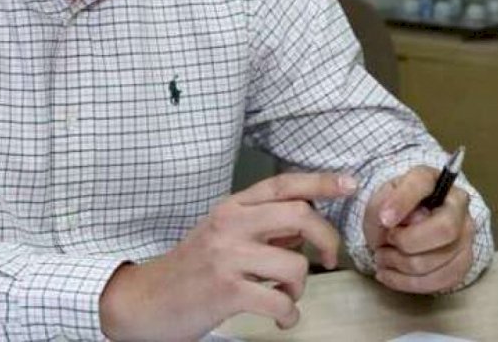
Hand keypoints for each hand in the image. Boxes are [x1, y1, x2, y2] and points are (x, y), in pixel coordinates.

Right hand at [99, 172, 357, 340]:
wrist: (147, 299)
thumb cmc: (191, 270)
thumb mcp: (223, 237)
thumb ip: (262, 226)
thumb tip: (306, 223)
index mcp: (231, 208)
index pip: (282, 185)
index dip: (320, 181)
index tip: (350, 183)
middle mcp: (229, 224)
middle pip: (299, 215)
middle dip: (327, 240)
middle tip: (328, 260)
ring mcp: (227, 257)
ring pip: (296, 264)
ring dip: (300, 288)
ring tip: (285, 296)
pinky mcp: (227, 291)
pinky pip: (281, 302)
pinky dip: (289, 315)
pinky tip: (279, 317)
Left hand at [363, 165, 475, 293]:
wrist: (408, 221)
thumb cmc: (394, 206)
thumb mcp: (380, 196)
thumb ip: (381, 204)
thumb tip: (390, 221)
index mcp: (432, 179)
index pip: (421, 184)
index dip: (402, 203)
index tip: (384, 220)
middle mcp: (458, 205)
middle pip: (444, 230)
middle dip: (406, 242)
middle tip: (384, 243)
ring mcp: (466, 236)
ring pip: (437, 261)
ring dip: (400, 265)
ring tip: (382, 258)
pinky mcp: (463, 263)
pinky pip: (440, 281)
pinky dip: (408, 283)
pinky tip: (388, 276)